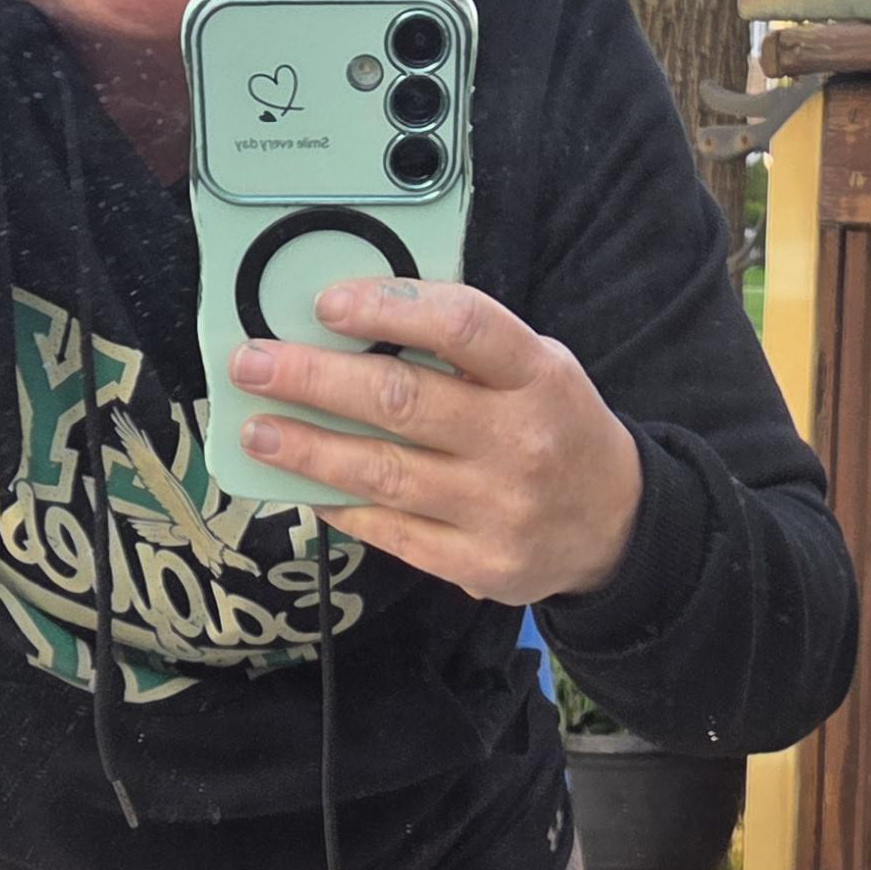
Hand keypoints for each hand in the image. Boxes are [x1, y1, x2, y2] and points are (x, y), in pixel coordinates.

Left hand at [227, 279, 643, 605]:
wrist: (618, 527)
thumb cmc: (557, 429)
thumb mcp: (538, 369)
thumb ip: (464, 349)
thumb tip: (353, 331)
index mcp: (537, 376)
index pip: (461, 326)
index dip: (389, 308)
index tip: (326, 304)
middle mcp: (519, 440)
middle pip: (401, 401)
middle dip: (313, 379)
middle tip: (252, 365)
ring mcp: (498, 509)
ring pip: (383, 472)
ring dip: (308, 449)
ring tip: (257, 432)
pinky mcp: (480, 565)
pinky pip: (392, 532)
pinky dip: (341, 507)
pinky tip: (304, 487)